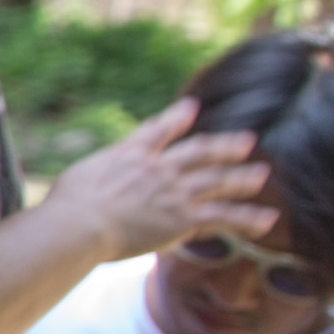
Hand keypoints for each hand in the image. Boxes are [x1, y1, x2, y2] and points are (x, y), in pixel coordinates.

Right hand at [47, 99, 270, 265]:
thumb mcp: (80, 173)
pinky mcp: (183, 218)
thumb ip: (102, 167)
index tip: (191, 108)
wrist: (78, 224)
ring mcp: (174, 192)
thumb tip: (103, 167)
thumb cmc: (66, 205)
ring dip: (242, 177)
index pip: (158, 130)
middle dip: (224, 145)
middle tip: (246, 140)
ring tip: (261, 174)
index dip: (177, 117)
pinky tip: (267, 219)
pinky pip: (224, 216)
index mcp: (130, 154)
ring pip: (218, 180)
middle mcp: (158, 167)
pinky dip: (247, 218)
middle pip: (199, 151)